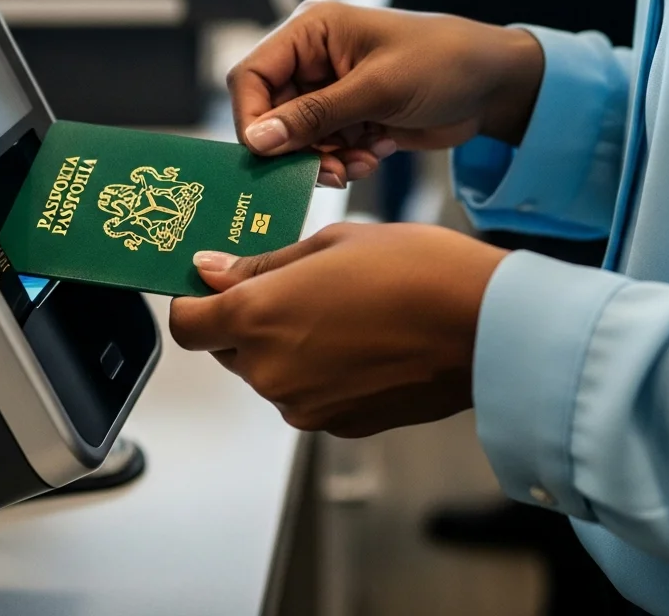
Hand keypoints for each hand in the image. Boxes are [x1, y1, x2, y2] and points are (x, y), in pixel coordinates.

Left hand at [170, 223, 507, 436]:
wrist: (482, 325)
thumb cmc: (415, 270)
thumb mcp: (330, 242)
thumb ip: (263, 264)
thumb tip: (212, 272)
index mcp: (258, 317)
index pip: (186, 324)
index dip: (194, 302)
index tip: (213, 285)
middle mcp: (270, 371)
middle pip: (228, 349)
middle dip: (247, 319)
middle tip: (294, 285)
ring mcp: (304, 405)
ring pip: (269, 372)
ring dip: (286, 344)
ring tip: (340, 309)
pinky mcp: (338, 425)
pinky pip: (306, 395)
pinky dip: (318, 370)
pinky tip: (360, 339)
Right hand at [227, 1, 544, 187]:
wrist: (496, 85)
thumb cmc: (442, 63)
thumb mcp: (377, 89)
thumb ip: (315, 115)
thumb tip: (257, 140)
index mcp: (311, 31)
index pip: (252, 74)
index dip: (251, 117)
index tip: (267, 155)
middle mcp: (313, 59)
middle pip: (271, 113)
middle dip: (295, 148)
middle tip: (326, 172)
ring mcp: (332, 90)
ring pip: (296, 138)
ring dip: (322, 160)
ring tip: (357, 165)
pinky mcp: (351, 117)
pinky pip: (325, 149)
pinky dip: (343, 161)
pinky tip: (373, 157)